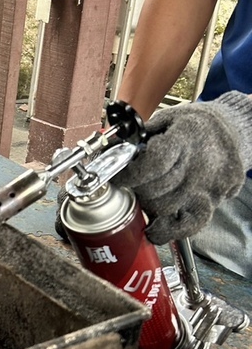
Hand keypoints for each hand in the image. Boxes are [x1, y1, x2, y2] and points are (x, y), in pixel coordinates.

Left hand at [114, 92, 251, 243]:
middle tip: (132, 185)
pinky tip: (157, 230)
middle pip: (157, 189)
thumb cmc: (197, 124)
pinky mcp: (220, 199)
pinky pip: (191, 223)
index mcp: (186, 138)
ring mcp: (212, 185)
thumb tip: (114, 154)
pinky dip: (171, 230)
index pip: (154, 164)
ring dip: (150, 206)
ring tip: (146, 197)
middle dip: (137, 189)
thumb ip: (142, 137)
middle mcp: (200, 164)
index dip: (130, 175)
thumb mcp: (168, 118)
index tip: (118, 178)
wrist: (234, 128)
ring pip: (169, 209)